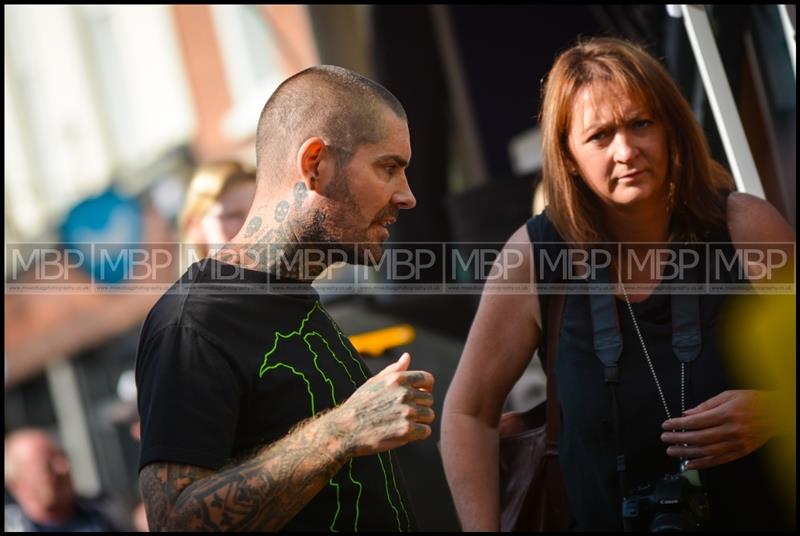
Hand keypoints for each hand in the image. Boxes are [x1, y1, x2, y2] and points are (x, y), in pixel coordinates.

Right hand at [330, 353, 434, 456]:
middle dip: (421, 406)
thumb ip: (394, 370)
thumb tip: (407, 356)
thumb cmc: (360, 404)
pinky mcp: (406, 430)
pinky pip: (426, 431)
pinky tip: (405, 433)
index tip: (419, 395)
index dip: (425, 388)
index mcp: (398, 379)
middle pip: (429, 399)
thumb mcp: (374, 382)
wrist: (346, 429)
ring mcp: (406, 412)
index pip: (428, 379)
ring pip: (429, 415)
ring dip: (420, 420)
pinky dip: (418, 433)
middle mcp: (404, 393)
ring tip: (404, 422)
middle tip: (405, 413)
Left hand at [660, 390, 778, 469]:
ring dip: (686, 453)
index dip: (678, 424)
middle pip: (699, 438)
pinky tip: (690, 464)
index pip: (696, 421)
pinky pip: (719, 460)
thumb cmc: (754, 401)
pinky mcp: (741, 452)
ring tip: (672, 452)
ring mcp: (736, 443)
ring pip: (707, 451)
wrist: (777, 413)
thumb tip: (687, 413)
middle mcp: (731, 430)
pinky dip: (703, 463)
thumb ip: (706, 405)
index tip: (667, 425)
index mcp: (727, 413)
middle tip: (665, 439)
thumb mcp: (728, 395)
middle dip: (678, 439)